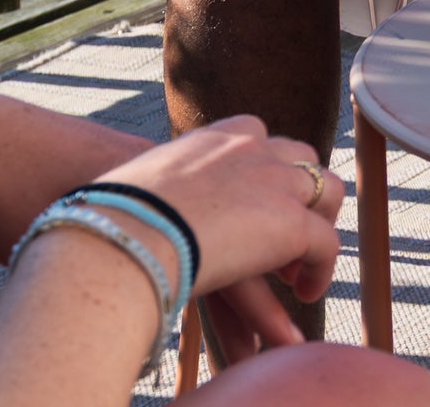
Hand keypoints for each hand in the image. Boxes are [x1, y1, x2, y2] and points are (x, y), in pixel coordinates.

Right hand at [94, 116, 346, 362]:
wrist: (121, 231)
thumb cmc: (105, 216)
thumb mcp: (131, 185)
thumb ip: (148, 189)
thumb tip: (117, 206)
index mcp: (214, 138)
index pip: (256, 140)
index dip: (263, 172)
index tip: (253, 204)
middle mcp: (252, 149)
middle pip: (300, 159)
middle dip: (300, 194)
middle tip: (288, 235)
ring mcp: (274, 182)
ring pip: (324, 194)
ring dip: (317, 229)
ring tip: (302, 270)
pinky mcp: (290, 223)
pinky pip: (324, 244)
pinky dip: (321, 268)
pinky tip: (304, 292)